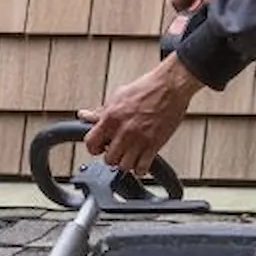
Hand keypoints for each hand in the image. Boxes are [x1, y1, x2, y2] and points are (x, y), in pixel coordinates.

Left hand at [79, 56, 205, 176]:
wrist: (170, 86)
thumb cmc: (146, 89)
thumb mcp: (118, 96)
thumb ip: (100, 111)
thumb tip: (84, 116)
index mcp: (111, 117)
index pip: (91, 143)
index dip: (94, 148)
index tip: (100, 147)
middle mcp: (123, 131)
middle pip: (109, 159)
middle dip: (113, 156)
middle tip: (119, 150)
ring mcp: (139, 140)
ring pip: (124, 166)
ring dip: (127, 163)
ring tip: (130, 155)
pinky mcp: (154, 145)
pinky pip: (142, 169)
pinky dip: (140, 169)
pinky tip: (142, 160)